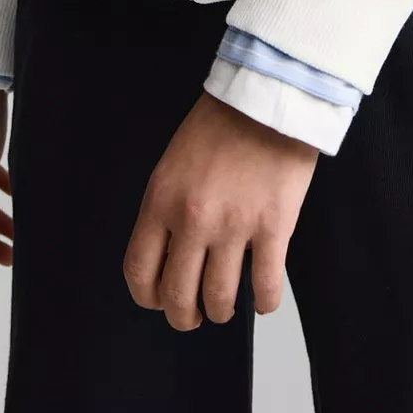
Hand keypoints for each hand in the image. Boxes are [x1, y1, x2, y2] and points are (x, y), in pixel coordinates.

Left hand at [123, 89, 318, 330]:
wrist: (268, 96)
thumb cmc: (221, 123)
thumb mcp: (174, 163)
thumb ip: (167, 208)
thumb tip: (170, 254)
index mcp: (161, 200)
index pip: (139, 271)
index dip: (147, 298)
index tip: (158, 302)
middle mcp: (192, 220)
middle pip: (177, 295)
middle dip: (184, 316)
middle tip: (193, 316)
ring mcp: (234, 226)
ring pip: (219, 299)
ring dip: (221, 312)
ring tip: (226, 307)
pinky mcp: (274, 227)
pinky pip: (264, 286)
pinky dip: (263, 304)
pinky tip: (262, 300)